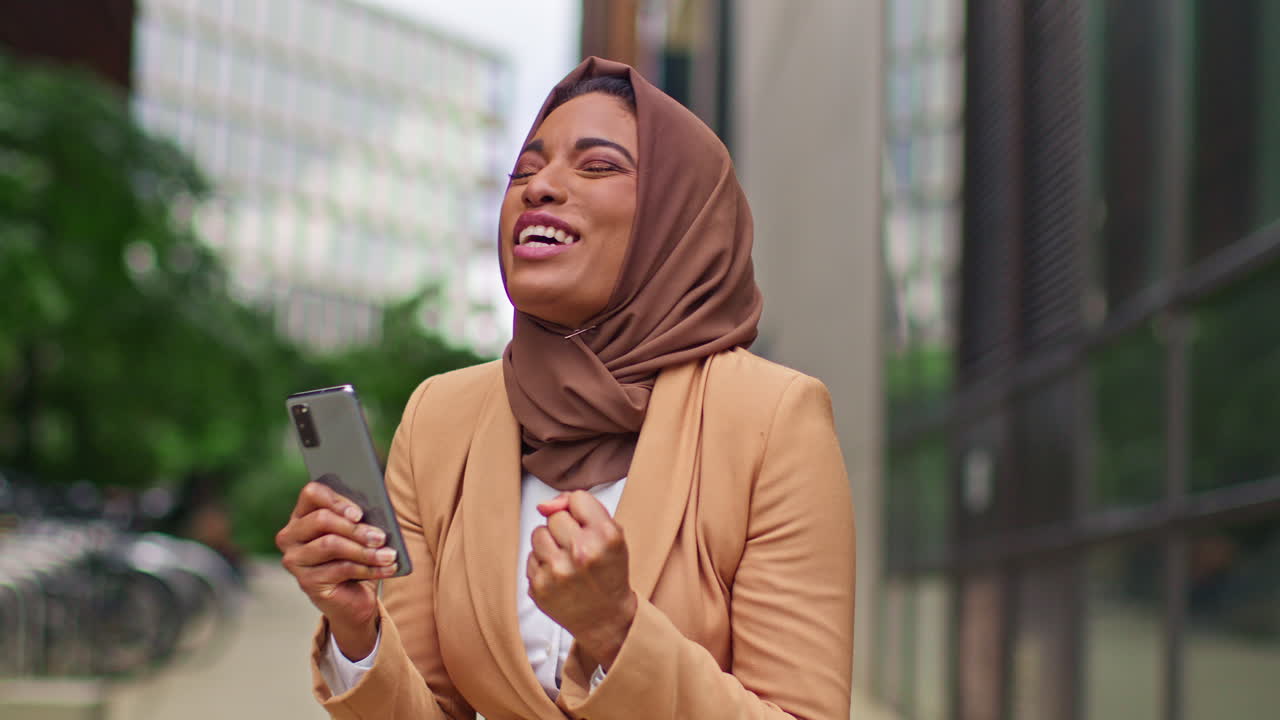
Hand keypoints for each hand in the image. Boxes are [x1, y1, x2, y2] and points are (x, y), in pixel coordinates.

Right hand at [275, 480, 398, 658]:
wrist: (353, 597)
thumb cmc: (356, 557)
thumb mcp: (359, 533)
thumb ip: (360, 518)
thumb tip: (377, 510)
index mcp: (302, 514)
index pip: (312, 493)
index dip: (336, 500)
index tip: (360, 514)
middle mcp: (291, 535)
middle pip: (321, 519)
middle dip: (356, 528)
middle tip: (381, 537)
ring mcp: (295, 559)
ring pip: (331, 544)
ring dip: (365, 550)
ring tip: (389, 554)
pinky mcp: (306, 581)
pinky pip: (341, 569)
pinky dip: (369, 568)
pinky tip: (387, 568)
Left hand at [527, 490, 636, 670]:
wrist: (606, 618)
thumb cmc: (608, 573)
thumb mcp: (612, 536)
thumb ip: (584, 509)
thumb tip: (545, 504)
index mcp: (605, 536)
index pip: (577, 498)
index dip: (580, 510)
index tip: (586, 525)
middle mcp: (582, 552)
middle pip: (555, 516)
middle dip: (564, 528)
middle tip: (577, 547)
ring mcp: (558, 571)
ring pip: (538, 533)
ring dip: (549, 543)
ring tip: (565, 559)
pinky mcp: (539, 587)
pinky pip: (531, 556)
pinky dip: (542, 563)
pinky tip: (558, 575)